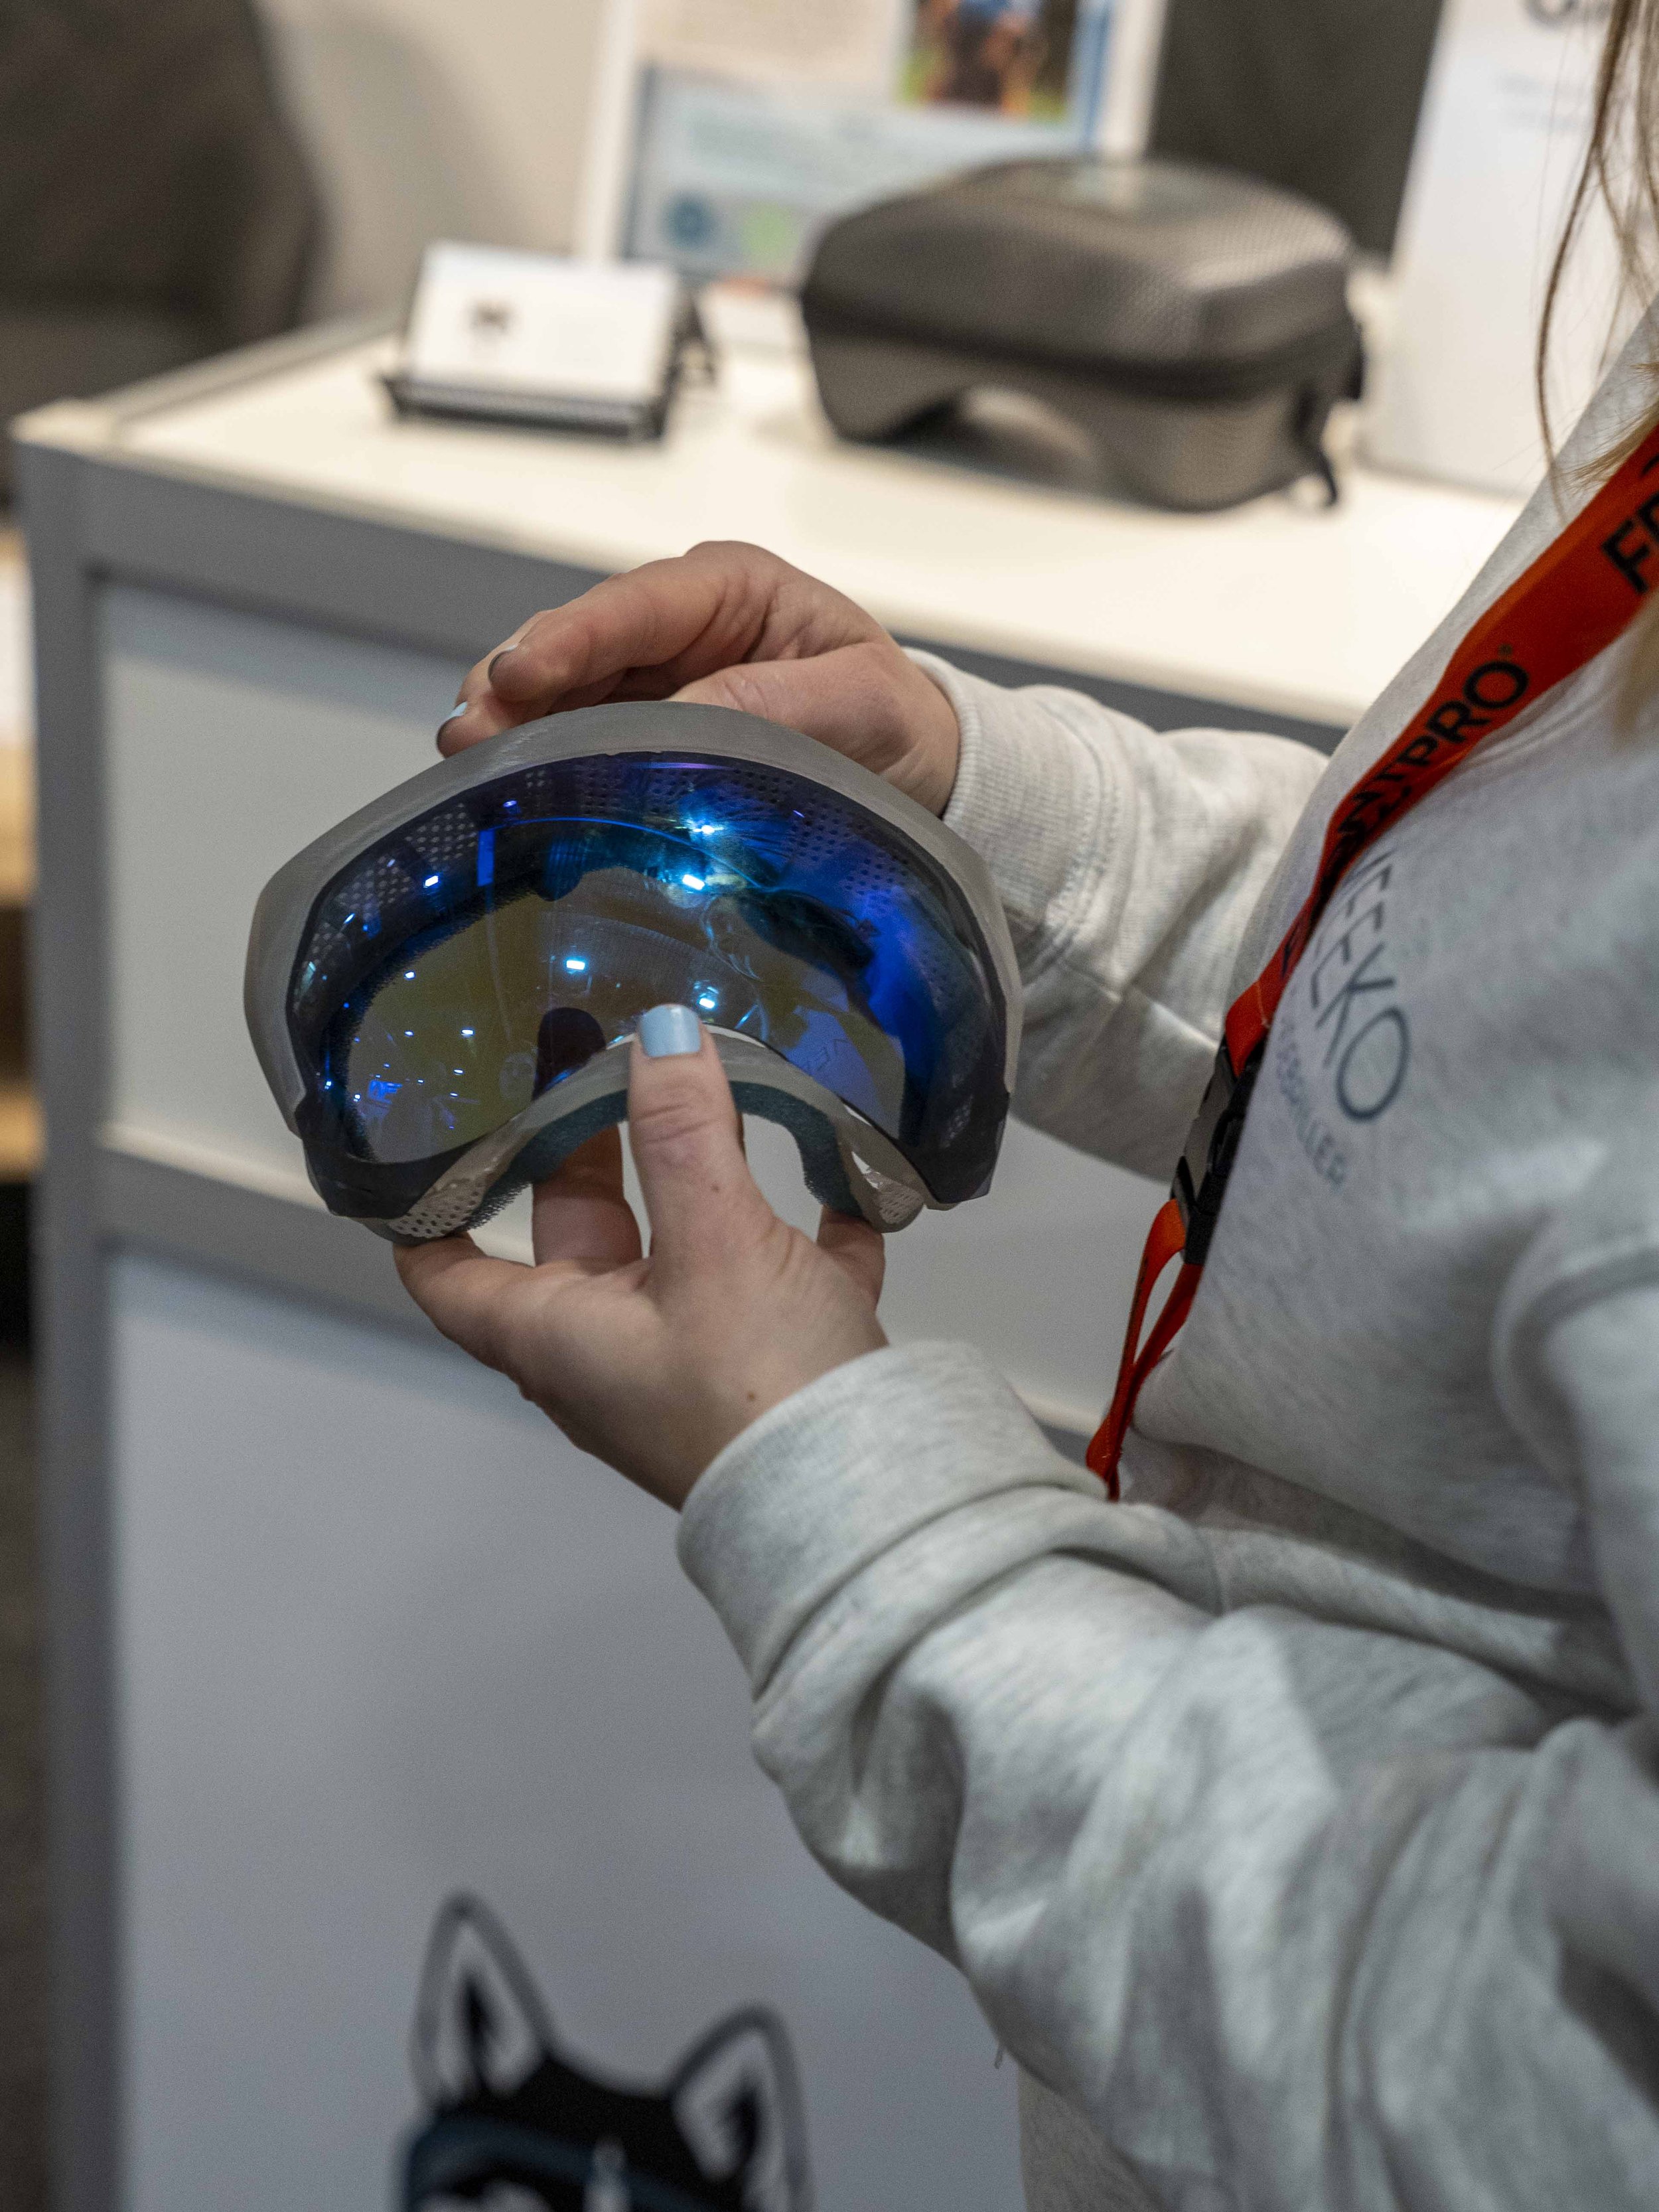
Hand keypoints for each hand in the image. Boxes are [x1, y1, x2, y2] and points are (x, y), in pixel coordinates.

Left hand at [395, 1006, 887, 1508]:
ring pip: (684, 1246)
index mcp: (555, 1335)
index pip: (449, 1273)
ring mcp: (696, 1363)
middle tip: (596, 1043)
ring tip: (721, 1078)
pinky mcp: (782, 1367)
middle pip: (576, 1233)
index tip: (427, 1130)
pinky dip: (806, 1226)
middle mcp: (610, 1353)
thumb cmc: (755, 1386)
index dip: (428, 1206)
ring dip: (702, 1171)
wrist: (874, 1508)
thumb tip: (657, 1034)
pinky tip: (843, 1170)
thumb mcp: (713, 1243)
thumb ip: (683, 1135)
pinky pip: (781, 1279)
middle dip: (585, 1141)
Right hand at [438, 539, 961, 816]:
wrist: (917, 772)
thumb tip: (680, 721)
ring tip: (471, 766)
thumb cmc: (892, 721)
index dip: (565, 642)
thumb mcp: (857, 704)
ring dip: (515, 731)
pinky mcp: (646, 737)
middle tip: (468, 735)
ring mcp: (655, 683)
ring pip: (562, 697)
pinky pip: (581, 747)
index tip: (514, 677)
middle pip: (575, 648)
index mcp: (731, 592)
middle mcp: (679, 630)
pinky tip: (517, 806)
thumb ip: (773, 703)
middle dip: (515, 688)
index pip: (631, 608)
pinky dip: (545, 771)